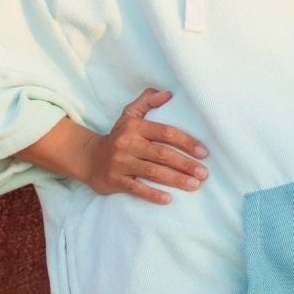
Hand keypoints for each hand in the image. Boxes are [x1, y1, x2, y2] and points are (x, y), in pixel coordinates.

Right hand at [81, 88, 207, 202]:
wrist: (88, 158)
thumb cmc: (119, 136)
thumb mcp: (129, 115)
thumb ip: (147, 101)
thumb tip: (169, 93)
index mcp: (135, 126)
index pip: (165, 132)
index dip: (186, 142)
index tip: (203, 153)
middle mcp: (127, 143)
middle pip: (162, 154)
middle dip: (185, 164)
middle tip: (204, 173)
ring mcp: (120, 162)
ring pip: (152, 171)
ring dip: (176, 179)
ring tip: (195, 185)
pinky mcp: (114, 180)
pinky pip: (135, 188)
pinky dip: (152, 194)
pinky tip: (168, 199)